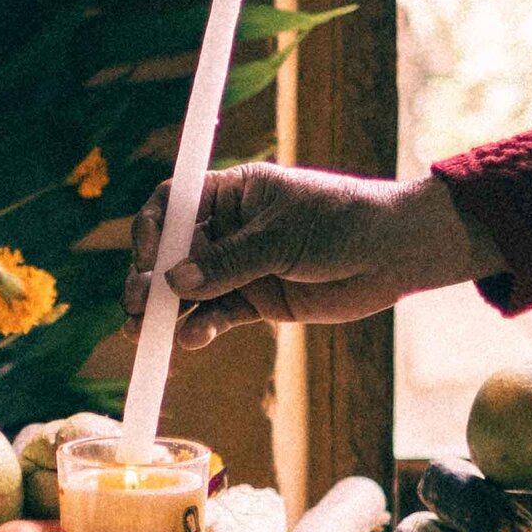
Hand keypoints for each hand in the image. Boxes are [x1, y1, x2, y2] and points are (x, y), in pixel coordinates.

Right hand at [124, 165, 494, 344]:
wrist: (395, 252)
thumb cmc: (342, 221)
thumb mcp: (281, 237)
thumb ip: (228, 262)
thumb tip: (173, 282)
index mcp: (232, 192)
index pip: (173, 203)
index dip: (153, 229)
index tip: (147, 257)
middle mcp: (230, 228)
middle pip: (173, 252)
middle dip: (151, 280)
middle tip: (136, 307)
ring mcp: (242, 266)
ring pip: (190, 290)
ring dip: (167, 312)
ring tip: (148, 335)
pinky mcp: (258, 301)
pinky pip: (217, 315)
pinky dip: (201, 328)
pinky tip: (193, 339)